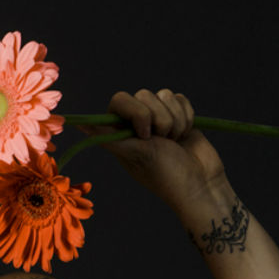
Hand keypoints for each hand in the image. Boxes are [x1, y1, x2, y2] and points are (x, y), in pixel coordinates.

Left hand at [88, 89, 229, 211]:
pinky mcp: (178, 113)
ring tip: (174, 141)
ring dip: (174, 120)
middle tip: (161, 141)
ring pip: (163, 95)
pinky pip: (179, 98)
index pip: (119, 100)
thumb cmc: (164, 174)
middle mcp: (136, 121)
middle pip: (143, 95)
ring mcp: (158, 116)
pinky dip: (186, 117)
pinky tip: (185, 135)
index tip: (145, 135)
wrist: (200, 182)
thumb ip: (108, 137)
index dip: (135, 112)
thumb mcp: (134, 154)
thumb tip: (77, 124)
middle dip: (158, 118)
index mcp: (119, 130)